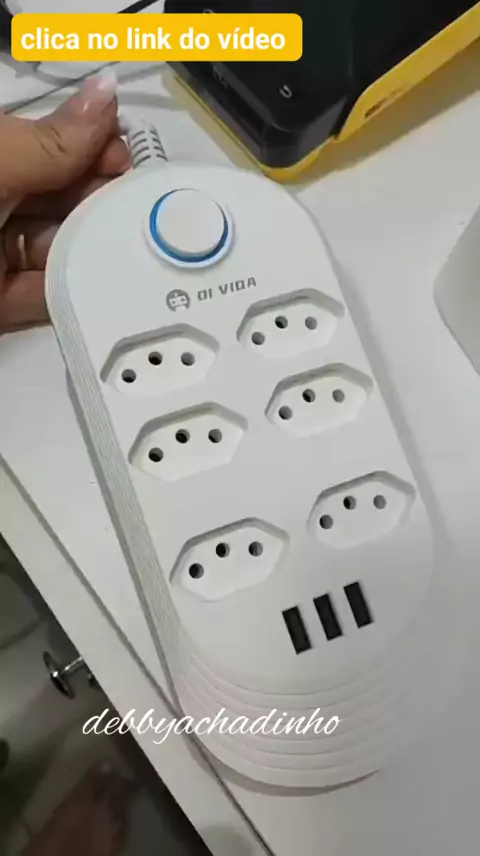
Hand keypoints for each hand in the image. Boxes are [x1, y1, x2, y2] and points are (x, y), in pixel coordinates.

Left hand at [0, 72, 129, 332]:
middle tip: (133, 214)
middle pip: (63, 200)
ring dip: (91, 253)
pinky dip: (69, 296)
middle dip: (100, 205)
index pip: (55, 147)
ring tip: (120, 252)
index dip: (94, 150)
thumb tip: (105, 95)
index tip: (126, 162)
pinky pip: (44, 298)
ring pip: (60, 251)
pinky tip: (95, 287)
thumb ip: (49, 142)